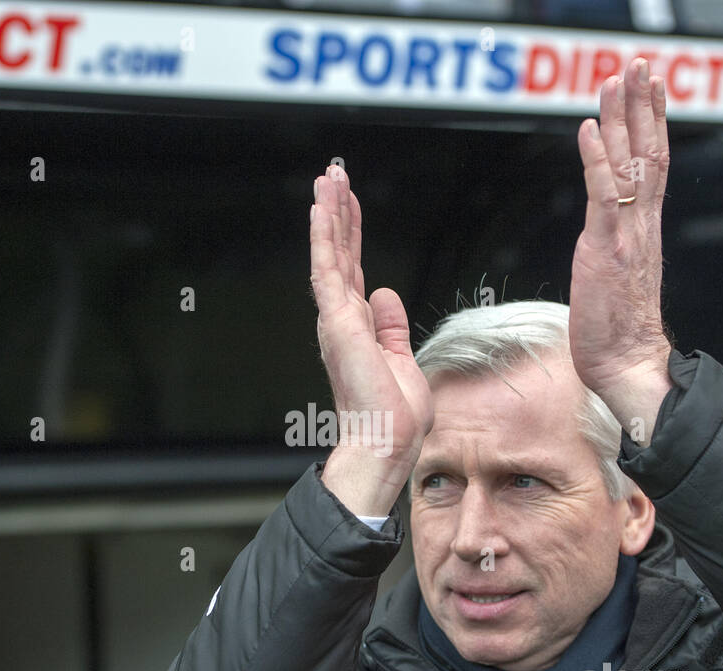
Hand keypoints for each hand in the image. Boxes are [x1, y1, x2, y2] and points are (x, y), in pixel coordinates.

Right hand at [310, 162, 432, 516]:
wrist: (386, 440)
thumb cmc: (395, 415)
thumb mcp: (401, 359)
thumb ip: (391, 326)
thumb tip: (386, 295)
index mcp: (357, 329)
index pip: (353, 271)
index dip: (351, 235)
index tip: (349, 204)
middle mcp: (342, 319)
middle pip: (339, 255)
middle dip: (337, 214)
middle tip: (333, 177)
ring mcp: (337, 318)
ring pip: (330, 254)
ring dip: (328, 214)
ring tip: (326, 178)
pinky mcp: (338, 320)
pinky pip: (328, 268)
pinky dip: (325, 236)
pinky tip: (322, 208)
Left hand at [569, 59, 674, 438]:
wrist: (629, 365)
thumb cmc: (618, 332)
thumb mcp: (618, 278)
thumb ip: (617, 249)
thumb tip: (608, 239)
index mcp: (645, 231)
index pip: (653, 165)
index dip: (651, 123)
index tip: (649, 87)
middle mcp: (642, 225)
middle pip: (649, 152)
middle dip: (644, 104)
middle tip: (640, 64)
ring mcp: (626, 235)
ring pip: (630, 163)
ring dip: (622, 118)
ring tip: (618, 78)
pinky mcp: (605, 249)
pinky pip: (602, 194)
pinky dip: (596, 159)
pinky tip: (588, 129)